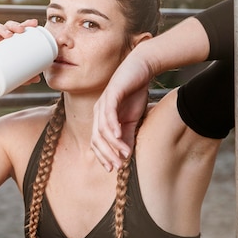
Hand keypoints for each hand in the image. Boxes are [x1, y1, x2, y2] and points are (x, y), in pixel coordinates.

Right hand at [0, 19, 39, 90]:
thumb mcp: (9, 76)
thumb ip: (22, 77)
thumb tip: (37, 78)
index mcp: (6, 42)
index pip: (16, 29)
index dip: (25, 24)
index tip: (34, 23)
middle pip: (6, 26)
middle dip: (14, 25)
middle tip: (21, 30)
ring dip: (2, 29)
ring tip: (8, 35)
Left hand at [91, 47, 153, 171]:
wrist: (141, 68)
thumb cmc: (135, 92)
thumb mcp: (132, 118)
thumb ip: (127, 135)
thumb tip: (126, 154)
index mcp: (102, 118)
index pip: (97, 142)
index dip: (103, 156)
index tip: (113, 169)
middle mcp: (98, 111)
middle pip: (96, 138)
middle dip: (106, 154)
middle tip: (117, 166)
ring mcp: (103, 102)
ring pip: (102, 129)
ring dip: (112, 143)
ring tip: (123, 154)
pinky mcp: (111, 94)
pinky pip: (108, 113)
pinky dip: (112, 125)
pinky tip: (118, 135)